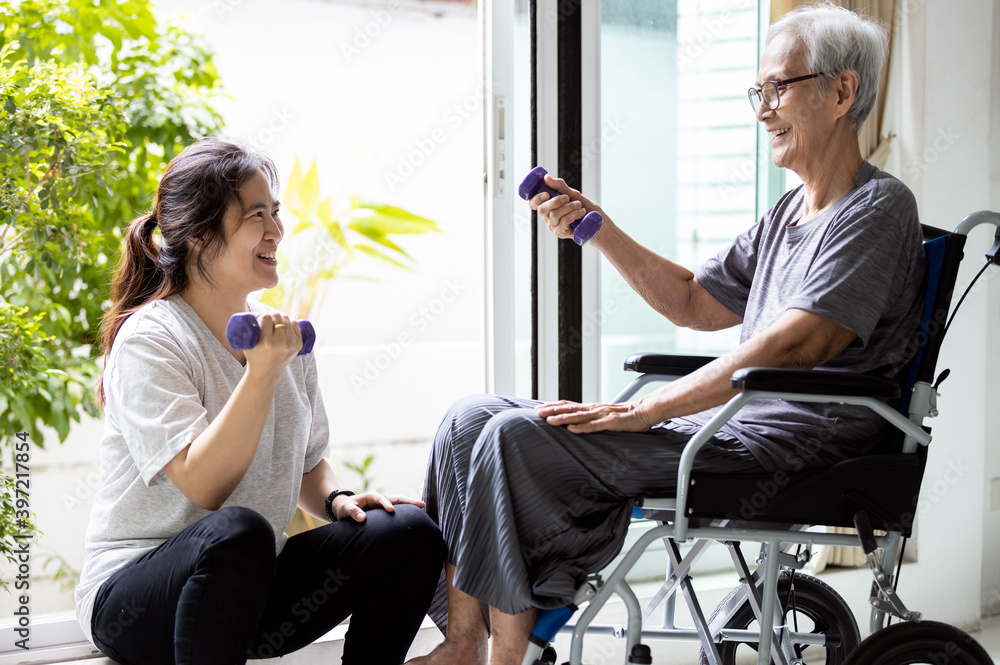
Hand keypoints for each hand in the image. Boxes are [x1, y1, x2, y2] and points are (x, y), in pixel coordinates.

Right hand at [243, 314, 301, 374]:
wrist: (266, 373)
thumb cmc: (253, 355)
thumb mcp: (247, 343)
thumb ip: (247, 328)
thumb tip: (256, 311)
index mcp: (266, 343)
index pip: (266, 318)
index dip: (262, 316)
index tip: (260, 320)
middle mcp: (280, 343)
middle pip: (277, 317)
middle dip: (271, 316)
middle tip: (268, 321)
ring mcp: (291, 344)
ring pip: (287, 319)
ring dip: (281, 319)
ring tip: (275, 323)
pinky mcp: (298, 345)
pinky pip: (296, 325)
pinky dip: (290, 322)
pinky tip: (285, 325)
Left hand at [331, 490, 425, 522]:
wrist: (345, 508)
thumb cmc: (345, 508)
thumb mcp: (346, 509)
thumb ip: (353, 512)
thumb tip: (362, 518)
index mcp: (371, 496)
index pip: (381, 498)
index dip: (386, 503)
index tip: (391, 510)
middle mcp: (380, 498)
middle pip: (396, 498)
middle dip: (408, 501)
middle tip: (421, 504)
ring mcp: (384, 503)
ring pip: (399, 502)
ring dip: (410, 504)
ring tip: (423, 507)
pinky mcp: (385, 510)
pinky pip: (398, 509)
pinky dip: (406, 510)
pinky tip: (415, 514)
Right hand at [528, 173, 604, 240]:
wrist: (598, 222)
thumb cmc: (585, 207)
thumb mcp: (573, 194)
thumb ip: (560, 186)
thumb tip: (546, 177)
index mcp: (549, 205)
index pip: (534, 203)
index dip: (536, 198)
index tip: (546, 193)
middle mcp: (549, 216)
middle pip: (542, 209)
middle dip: (555, 201)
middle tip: (567, 197)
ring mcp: (554, 226)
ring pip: (554, 215)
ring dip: (569, 207)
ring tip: (579, 205)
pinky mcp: (561, 233)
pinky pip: (563, 222)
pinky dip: (573, 215)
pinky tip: (581, 212)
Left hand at [536, 400, 656, 433]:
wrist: (645, 411)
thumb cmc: (626, 415)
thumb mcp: (606, 415)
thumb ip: (593, 418)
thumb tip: (579, 423)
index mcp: (592, 407)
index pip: (570, 405)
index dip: (555, 406)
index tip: (540, 407)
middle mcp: (595, 409)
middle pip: (570, 409)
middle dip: (553, 411)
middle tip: (538, 412)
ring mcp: (602, 415)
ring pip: (579, 417)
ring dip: (563, 418)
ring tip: (549, 421)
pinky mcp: (611, 423)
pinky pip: (594, 426)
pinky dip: (582, 428)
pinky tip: (572, 429)